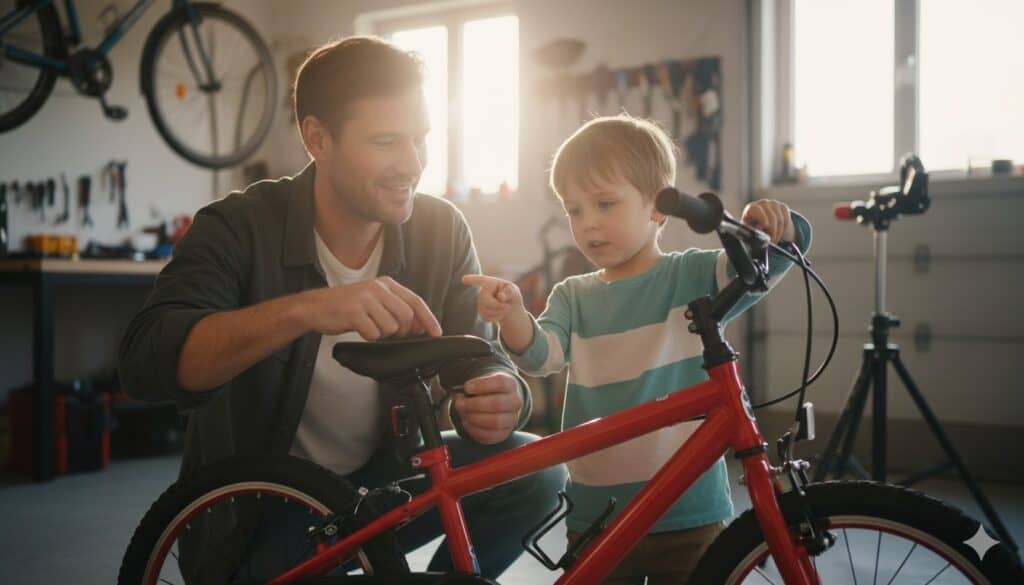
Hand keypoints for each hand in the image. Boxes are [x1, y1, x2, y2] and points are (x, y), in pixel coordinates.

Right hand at [304, 276, 441, 339]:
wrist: (315, 306)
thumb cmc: (347, 306)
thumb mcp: (374, 300)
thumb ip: (397, 309)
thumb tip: (420, 325)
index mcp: (386, 284)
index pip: (416, 301)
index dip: (429, 318)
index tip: (437, 333)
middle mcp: (377, 288)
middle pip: (406, 317)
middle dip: (402, 331)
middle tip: (389, 332)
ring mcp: (365, 299)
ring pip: (391, 327)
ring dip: (382, 334)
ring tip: (369, 326)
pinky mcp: (354, 313)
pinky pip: (374, 334)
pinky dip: (369, 337)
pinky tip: (359, 329)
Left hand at [452, 372, 522, 443]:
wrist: (501, 401)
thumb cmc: (488, 390)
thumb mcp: (483, 382)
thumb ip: (472, 387)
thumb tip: (459, 396)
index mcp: (510, 384)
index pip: (500, 383)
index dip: (481, 385)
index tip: (466, 387)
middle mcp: (515, 402)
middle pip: (496, 404)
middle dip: (474, 404)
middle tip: (459, 403)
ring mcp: (512, 419)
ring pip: (495, 421)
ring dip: (474, 418)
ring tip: (463, 413)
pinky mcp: (504, 433)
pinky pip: (490, 435)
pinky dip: (475, 430)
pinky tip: (467, 423)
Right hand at [461, 274, 524, 323]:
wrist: (509, 306)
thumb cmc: (511, 295)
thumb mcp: (513, 291)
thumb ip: (509, 292)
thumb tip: (500, 296)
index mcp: (490, 283)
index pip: (480, 280)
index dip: (471, 279)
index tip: (463, 279)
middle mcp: (482, 291)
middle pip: (485, 300)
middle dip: (497, 306)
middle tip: (508, 306)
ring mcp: (480, 301)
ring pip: (486, 310)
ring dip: (498, 312)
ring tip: (506, 308)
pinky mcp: (480, 311)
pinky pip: (486, 317)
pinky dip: (496, 318)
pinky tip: (500, 314)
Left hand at [740, 199, 795, 243]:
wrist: (762, 223)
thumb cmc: (753, 228)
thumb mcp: (751, 230)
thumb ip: (754, 231)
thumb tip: (760, 232)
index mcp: (751, 208)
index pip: (756, 210)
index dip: (762, 217)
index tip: (765, 226)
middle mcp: (762, 203)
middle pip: (771, 217)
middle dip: (773, 231)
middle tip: (772, 241)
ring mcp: (773, 204)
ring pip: (780, 219)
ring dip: (779, 232)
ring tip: (775, 240)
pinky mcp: (782, 206)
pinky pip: (787, 218)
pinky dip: (784, 228)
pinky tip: (780, 233)